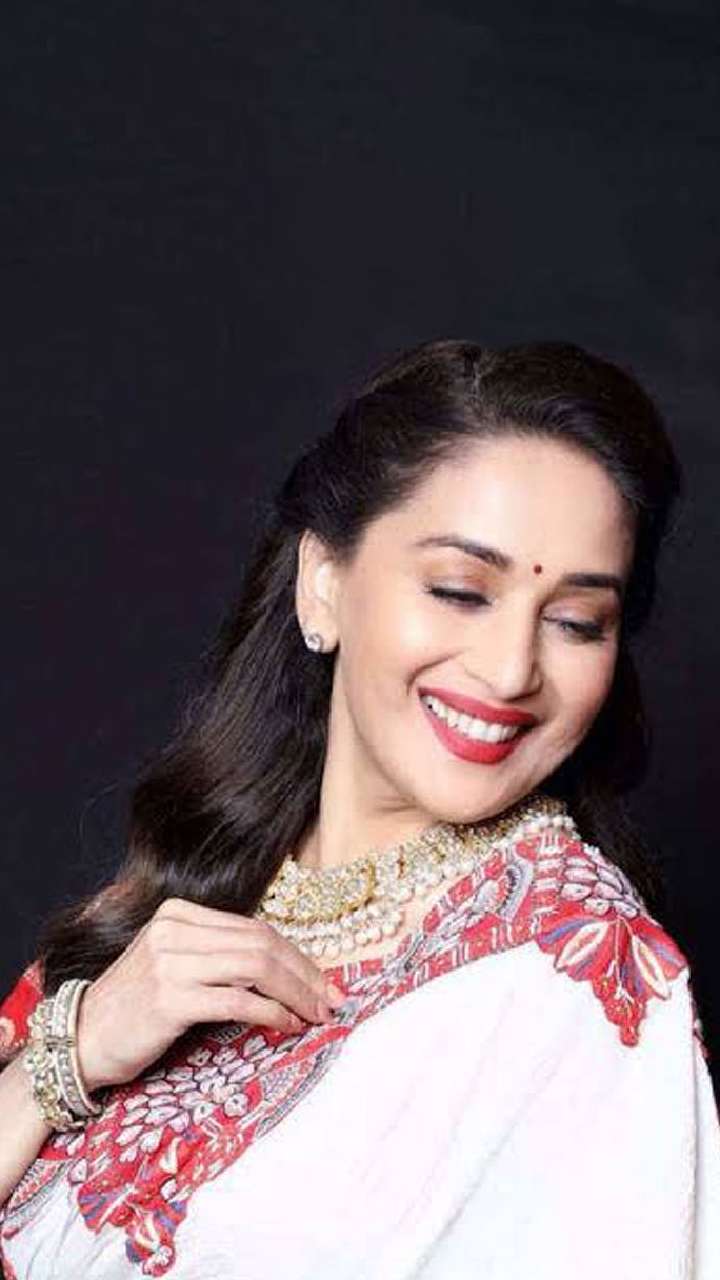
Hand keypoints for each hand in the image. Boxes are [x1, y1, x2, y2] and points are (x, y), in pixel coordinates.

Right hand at [75, 897, 345, 1090]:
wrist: (81, 1041)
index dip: (297, 955)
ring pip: (255, 967)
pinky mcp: (170, 998)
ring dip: (296, 993)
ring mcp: (170, 962)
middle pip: (261, 944)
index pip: (255, 928)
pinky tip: (286, 1025)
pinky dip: (270, 1013)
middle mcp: (174, 930)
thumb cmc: (134, 1009)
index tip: (324, 981)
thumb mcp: (174, 964)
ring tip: (316, 1014)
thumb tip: (284, 968)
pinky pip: (237, 1001)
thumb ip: (217, 955)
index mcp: (178, 913)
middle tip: (332, 999)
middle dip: (305, 973)